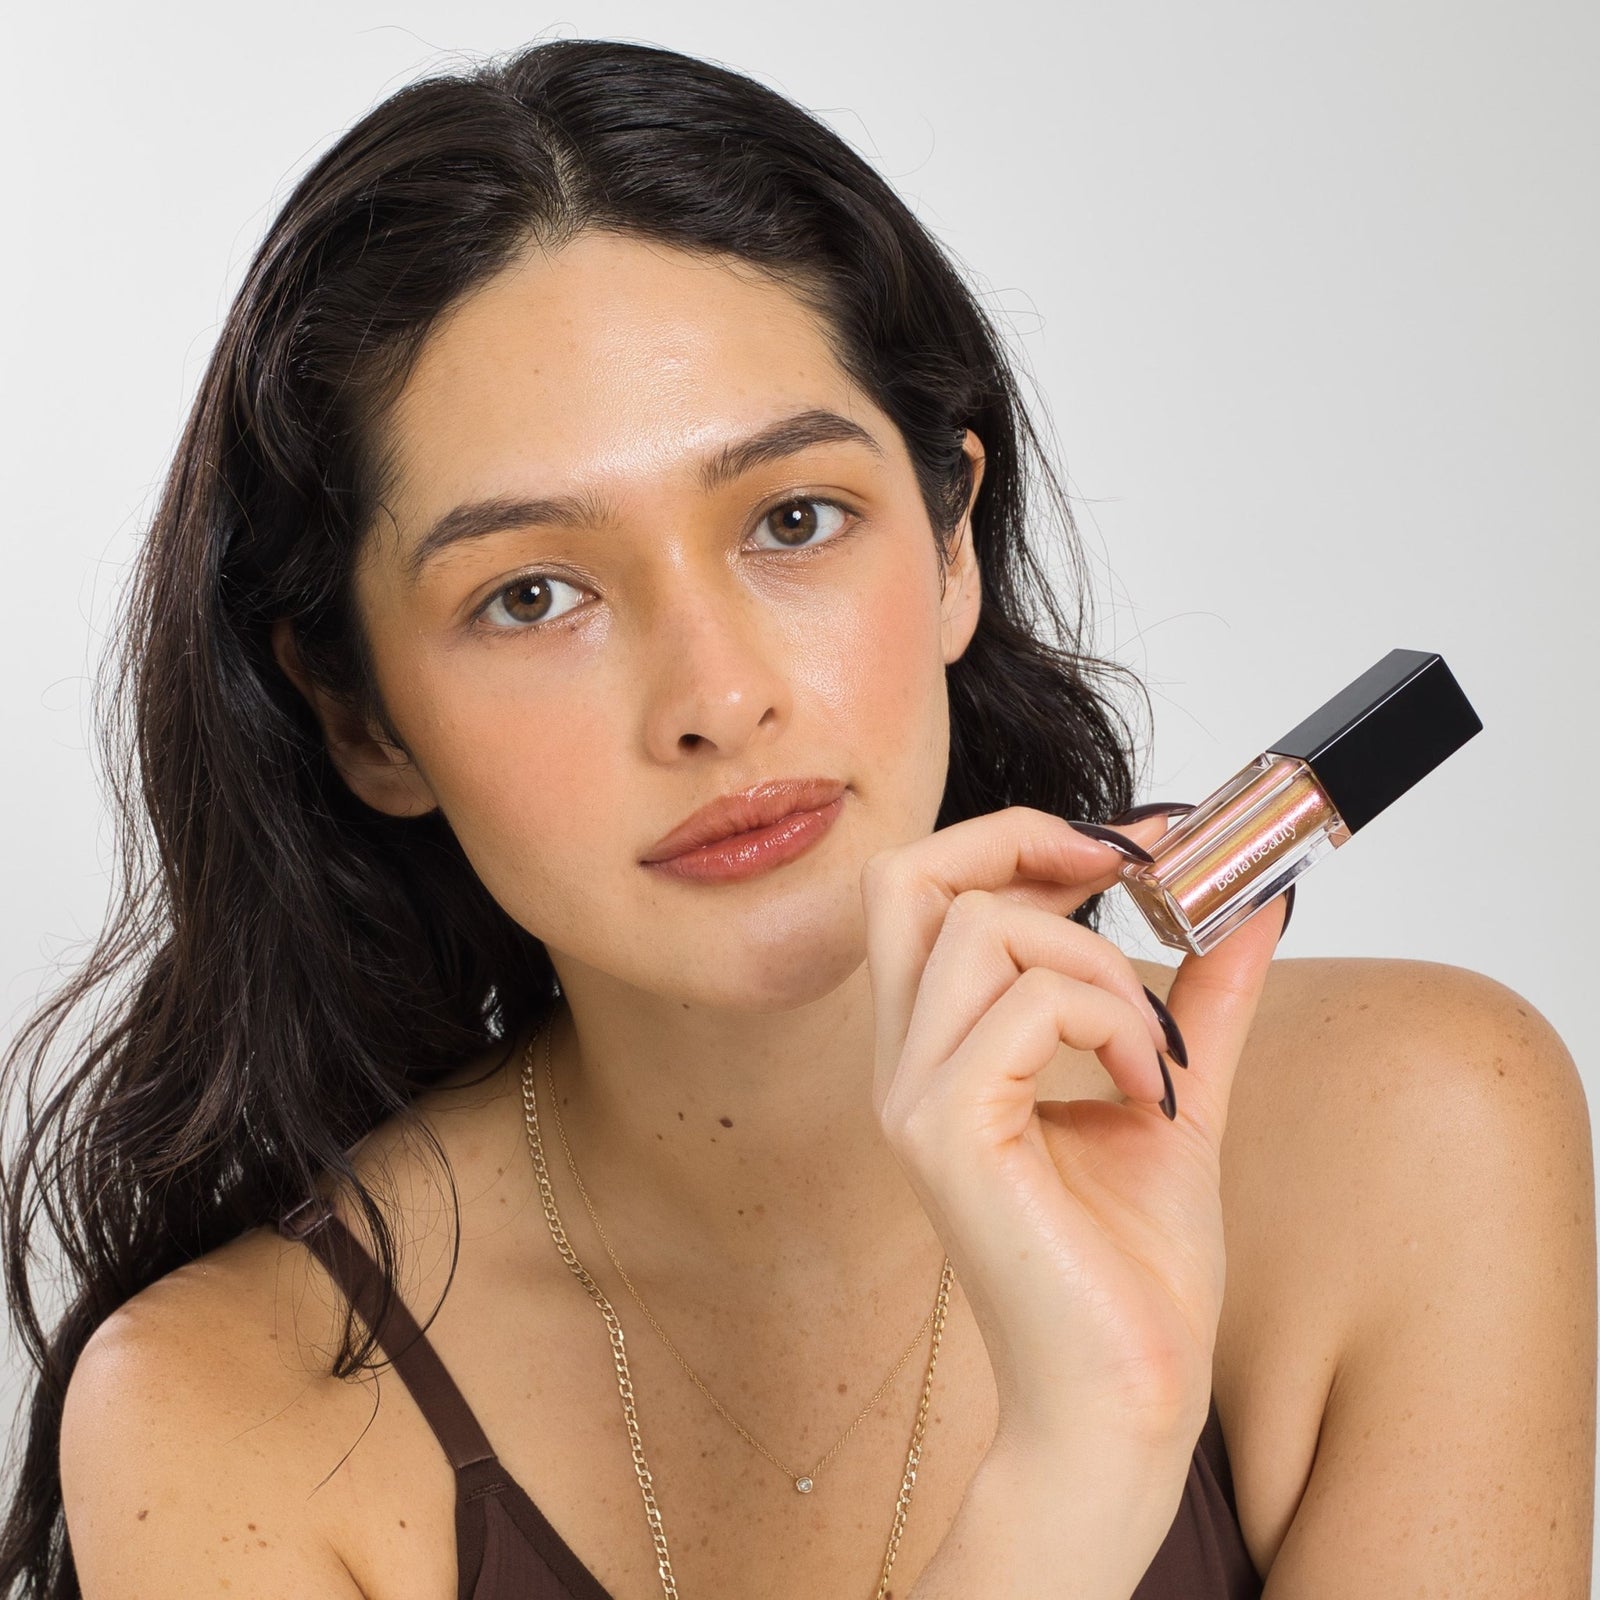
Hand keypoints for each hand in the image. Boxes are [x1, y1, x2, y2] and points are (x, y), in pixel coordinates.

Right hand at [859, 805, 1284, 1481]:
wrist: (1126, 1396)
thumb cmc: (1130, 1268)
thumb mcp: (1172, 1092)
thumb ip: (1199, 996)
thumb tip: (1248, 903)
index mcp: (939, 1045)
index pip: (931, 889)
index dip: (1026, 836)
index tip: (1136, 841)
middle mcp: (905, 1060)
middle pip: (912, 877)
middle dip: (1024, 840)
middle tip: (1123, 870)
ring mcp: (916, 1096)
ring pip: (982, 927)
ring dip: (1098, 960)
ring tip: (1149, 1045)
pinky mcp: (948, 1131)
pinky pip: (1028, 1002)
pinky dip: (1110, 1020)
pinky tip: (1143, 1089)